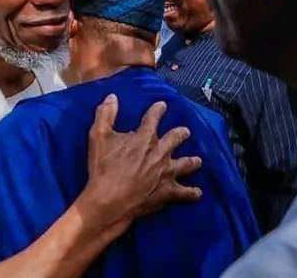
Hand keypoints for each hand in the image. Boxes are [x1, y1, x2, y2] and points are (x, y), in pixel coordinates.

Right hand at [76, 95, 201, 240]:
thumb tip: (112, 97)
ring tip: (197, 160)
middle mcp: (160, 154)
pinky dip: (192, 193)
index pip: (153, 118)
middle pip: (175, 139)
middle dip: (181, 134)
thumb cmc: (103, 168)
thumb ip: (105, 114)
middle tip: (185, 132)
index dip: (158, 110)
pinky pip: (185, 193)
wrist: (110, 200)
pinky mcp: (168, 193)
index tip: (162, 105)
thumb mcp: (98, 136)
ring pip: (185, 165)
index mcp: (144, 138)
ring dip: (192, 162)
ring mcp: (166, 174)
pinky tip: (197, 193)